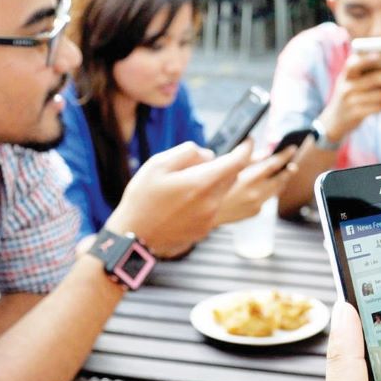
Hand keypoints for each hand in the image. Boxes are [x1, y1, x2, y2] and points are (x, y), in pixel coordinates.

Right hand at [106, 141, 250, 256]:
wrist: (133, 237)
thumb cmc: (142, 198)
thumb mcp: (158, 164)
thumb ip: (188, 152)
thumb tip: (209, 155)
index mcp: (201, 183)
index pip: (237, 162)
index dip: (246, 149)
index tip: (247, 142)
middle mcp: (211, 202)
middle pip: (232, 177)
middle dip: (226, 165)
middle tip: (205, 162)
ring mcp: (209, 218)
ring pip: (223, 192)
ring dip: (215, 183)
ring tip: (188, 183)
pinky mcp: (205, 229)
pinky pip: (213, 207)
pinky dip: (207, 199)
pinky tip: (183, 201)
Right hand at [213, 144, 298, 224]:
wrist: (200, 213)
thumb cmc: (208, 188)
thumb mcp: (225, 167)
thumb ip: (248, 159)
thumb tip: (263, 151)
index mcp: (247, 177)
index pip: (273, 163)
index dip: (282, 154)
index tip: (288, 147)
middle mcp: (255, 191)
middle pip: (279, 176)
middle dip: (288, 165)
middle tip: (293, 156)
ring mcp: (256, 203)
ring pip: (276, 188)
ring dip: (283, 178)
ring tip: (289, 170)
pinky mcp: (254, 211)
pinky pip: (267, 198)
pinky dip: (270, 190)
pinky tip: (269, 185)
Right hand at [318, 53, 380, 141]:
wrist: (335, 121)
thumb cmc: (349, 97)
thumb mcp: (349, 82)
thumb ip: (363, 71)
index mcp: (346, 75)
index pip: (355, 62)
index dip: (368, 59)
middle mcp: (346, 86)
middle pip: (374, 78)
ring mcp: (351, 101)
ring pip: (380, 94)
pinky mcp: (356, 113)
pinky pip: (379, 107)